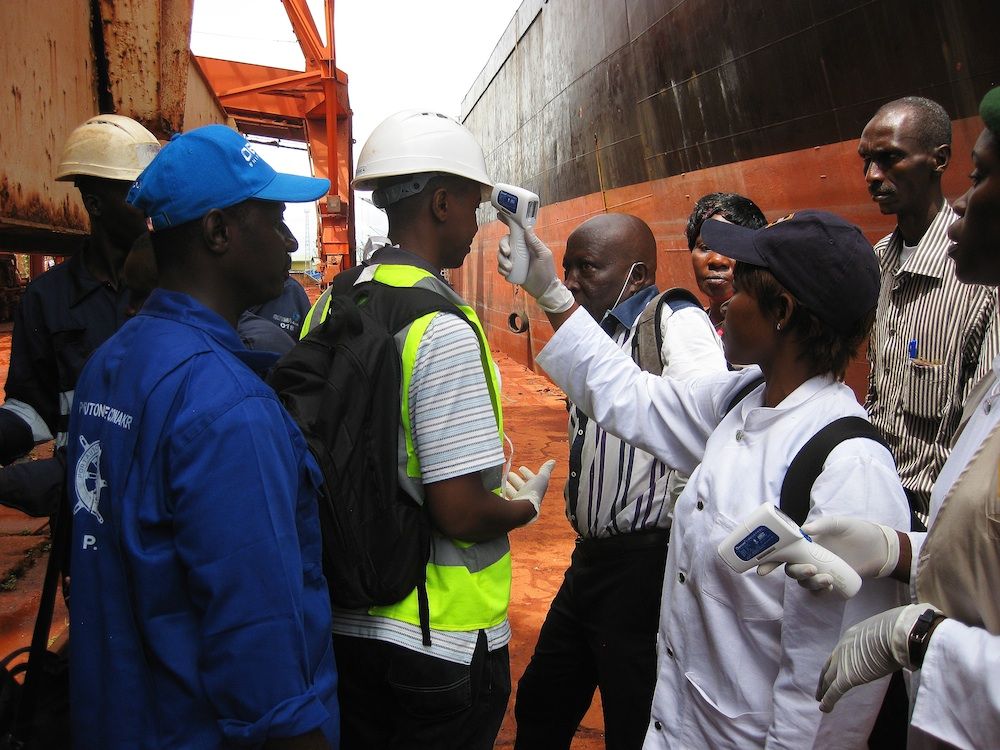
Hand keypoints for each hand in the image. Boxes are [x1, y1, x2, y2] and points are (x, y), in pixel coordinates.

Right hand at [497, 217, 573, 312]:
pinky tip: (507, 273)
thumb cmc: (547, 271)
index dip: (508, 222)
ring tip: (510, 269)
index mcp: (527, 244)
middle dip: (502, 247)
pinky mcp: (511, 271)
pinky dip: (501, 269)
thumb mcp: (544, 255)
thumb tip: (527, 228)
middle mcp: (519, 250)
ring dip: (502, 261)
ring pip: (500, 255)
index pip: (516, 231)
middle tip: (507, 253)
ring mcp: (514, 260)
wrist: (544, 290)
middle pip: (504, 243)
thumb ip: (535, 242)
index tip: (500, 215)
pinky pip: (500, 267)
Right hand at [502, 459, 555, 524]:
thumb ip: (545, 470)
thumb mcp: (540, 479)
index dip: (527, 473)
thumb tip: (553, 461)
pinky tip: (498, 492)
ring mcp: (518, 503)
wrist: (523, 510)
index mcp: (535, 490)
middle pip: (520, 486)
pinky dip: (502, 495)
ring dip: (507, 486)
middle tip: (508, 474)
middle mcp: (527, 497)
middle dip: (515, 479)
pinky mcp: (509, 509)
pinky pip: (505, 500)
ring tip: (501, 479)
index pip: (531, 479)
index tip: (520, 468)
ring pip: (512, 492)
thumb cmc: (532, 493)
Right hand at [756, 515, 899, 589]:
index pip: (782, 554)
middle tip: (811, 569)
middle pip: (792, 571)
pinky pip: (819, 593)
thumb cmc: (856, 532)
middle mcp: (808, 560)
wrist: (878, 547)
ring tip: (827, 578)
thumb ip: (823, 525)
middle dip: (797, 572)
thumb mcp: (839, 523)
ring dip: (811, 582)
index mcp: (804, 545)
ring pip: (805, 583)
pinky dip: (821, 592)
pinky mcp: (832, 584)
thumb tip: (805, 530)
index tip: (762, 569)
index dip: (769, 562)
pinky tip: (831, 585)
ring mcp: (820, 572)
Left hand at [816, 604, 940, 710]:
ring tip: (820, 701)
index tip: (832, 671)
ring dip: (824, 691)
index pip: (839, 653)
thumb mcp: (882, 633)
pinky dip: (828, 700)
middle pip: (829, 667)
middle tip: (820, 690)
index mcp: (851, 636)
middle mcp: (842, 648)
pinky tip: (825, 708)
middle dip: (824, 679)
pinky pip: (835, 691)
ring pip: (829, 679)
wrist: (896, 632)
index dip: (835, 664)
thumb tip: (891, 647)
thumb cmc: (896, 630)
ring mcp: (843, 662)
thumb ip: (879, 641)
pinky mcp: (848, 676)